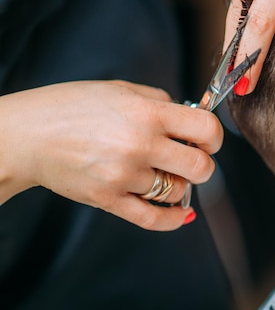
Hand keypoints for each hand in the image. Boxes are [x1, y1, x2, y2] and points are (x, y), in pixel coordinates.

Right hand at [0, 81, 222, 230]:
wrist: (26, 135)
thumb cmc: (71, 107)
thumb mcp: (121, 89)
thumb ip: (161, 101)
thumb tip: (190, 117)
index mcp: (147, 113)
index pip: (206, 129)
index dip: (214, 137)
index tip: (208, 140)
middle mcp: (140, 145)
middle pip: (201, 167)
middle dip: (202, 164)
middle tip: (190, 159)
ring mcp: (124, 176)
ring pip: (178, 192)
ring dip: (178, 185)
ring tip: (163, 173)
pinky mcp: (108, 200)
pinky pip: (154, 219)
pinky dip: (174, 219)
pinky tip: (181, 212)